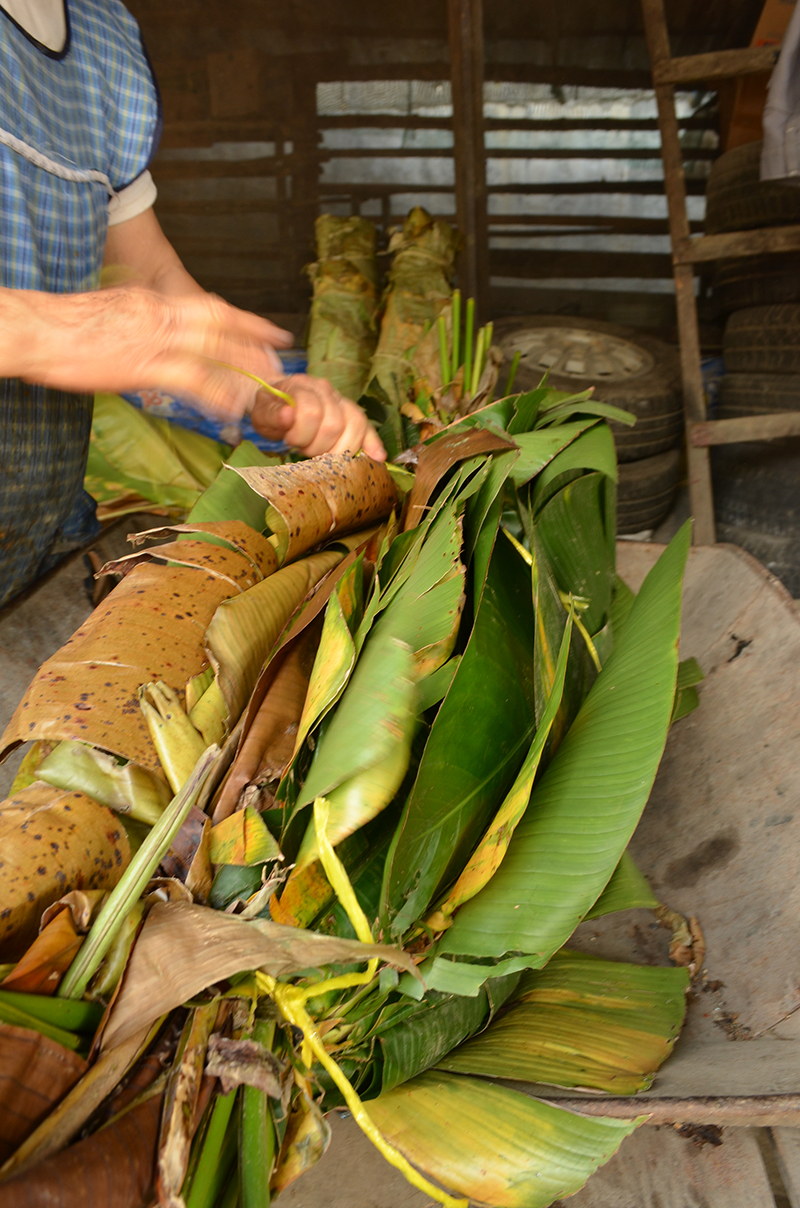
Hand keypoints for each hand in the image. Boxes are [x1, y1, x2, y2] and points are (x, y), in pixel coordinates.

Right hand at [10, 285, 291, 420]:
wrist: (36, 330)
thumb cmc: (62, 327)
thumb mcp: (110, 314)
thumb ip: (138, 321)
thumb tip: (151, 332)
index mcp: (152, 301)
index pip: (209, 306)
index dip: (243, 318)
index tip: (267, 329)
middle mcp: (160, 314)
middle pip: (221, 324)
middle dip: (256, 340)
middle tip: (282, 356)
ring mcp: (154, 339)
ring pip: (215, 351)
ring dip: (245, 368)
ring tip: (268, 385)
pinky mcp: (143, 366)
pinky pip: (192, 380)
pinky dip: (217, 394)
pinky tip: (232, 409)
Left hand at [251, 374, 385, 460]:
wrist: (280, 401)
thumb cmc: (272, 410)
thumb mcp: (261, 412)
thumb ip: (271, 414)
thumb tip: (288, 415)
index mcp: (302, 385)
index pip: (311, 411)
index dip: (301, 434)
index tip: (289, 440)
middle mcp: (326, 390)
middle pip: (334, 423)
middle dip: (318, 446)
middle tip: (304, 448)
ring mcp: (341, 401)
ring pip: (355, 426)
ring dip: (338, 449)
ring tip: (323, 452)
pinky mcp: (352, 414)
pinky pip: (367, 427)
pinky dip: (372, 443)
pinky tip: (376, 457)